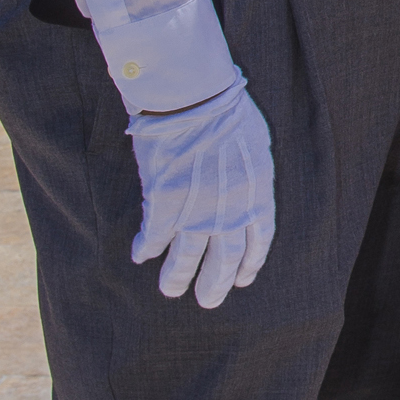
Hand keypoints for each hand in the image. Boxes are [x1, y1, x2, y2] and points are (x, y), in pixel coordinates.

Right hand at [126, 79, 275, 308]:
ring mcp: (196, 209)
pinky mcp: (164, 203)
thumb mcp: (255, 145)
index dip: (250, 263)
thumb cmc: (226, 111)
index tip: (242, 279)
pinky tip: (141, 255)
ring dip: (177, 276)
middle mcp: (229, 210)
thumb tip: (243, 190)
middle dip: (215, 283)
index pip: (258, 240)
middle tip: (207, 301)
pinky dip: (146, 248)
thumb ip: (250, 175)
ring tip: (170, 290)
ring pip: (187, 256)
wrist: (192, 98)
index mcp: (257, 194)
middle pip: (225, 258)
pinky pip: (154, 236)